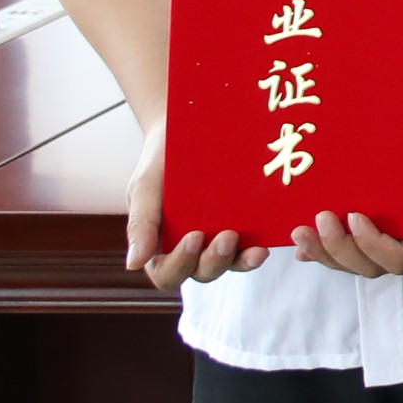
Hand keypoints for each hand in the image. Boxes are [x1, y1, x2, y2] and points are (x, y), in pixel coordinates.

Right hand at [123, 121, 262, 290]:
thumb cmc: (161, 162)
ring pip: (230, 264)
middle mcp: (192, 249)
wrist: (189, 129)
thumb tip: (132, 265)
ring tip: (256, 248)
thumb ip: (141, 224)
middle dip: (216, 261)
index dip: (181, 264)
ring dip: (242, 261)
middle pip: (203, 272)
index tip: (194, 237)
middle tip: (228, 236)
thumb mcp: (145, 188)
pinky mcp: (244, 223)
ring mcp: (219, 237)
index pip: (168, 274)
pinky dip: (259, 245)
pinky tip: (270, 239)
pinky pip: (252, 243)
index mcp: (161, 246)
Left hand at [302, 97, 402, 277]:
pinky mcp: (380, 223)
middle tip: (320, 220)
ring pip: (357, 260)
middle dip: (341, 249)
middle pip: (373, 265)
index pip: (400, 258)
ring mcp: (395, 233)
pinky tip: (303, 246)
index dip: (373, 246)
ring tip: (301, 232)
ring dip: (327, 252)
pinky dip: (325, 250)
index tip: (355, 217)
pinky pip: (351, 246)